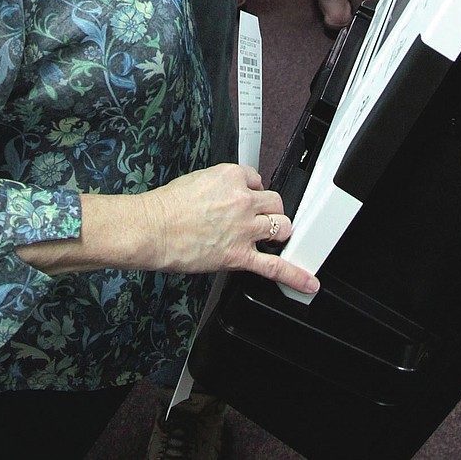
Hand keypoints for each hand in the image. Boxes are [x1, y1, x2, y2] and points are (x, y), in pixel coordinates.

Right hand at [143, 164, 319, 295]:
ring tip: (271, 238)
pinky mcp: (239, 255)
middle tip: (259, 219)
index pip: (257, 179)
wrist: (152, 229)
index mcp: (231, 177)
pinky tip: (308, 282)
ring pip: (281, 226)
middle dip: (270, 210)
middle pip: (275, 202)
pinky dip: (294, 276)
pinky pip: (274, 266)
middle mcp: (243, 200)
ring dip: (278, 232)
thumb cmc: (166, 207)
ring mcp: (244, 228)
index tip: (247, 198)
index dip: (252, 191)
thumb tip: (229, 196)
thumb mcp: (198, 180)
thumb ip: (221, 186)